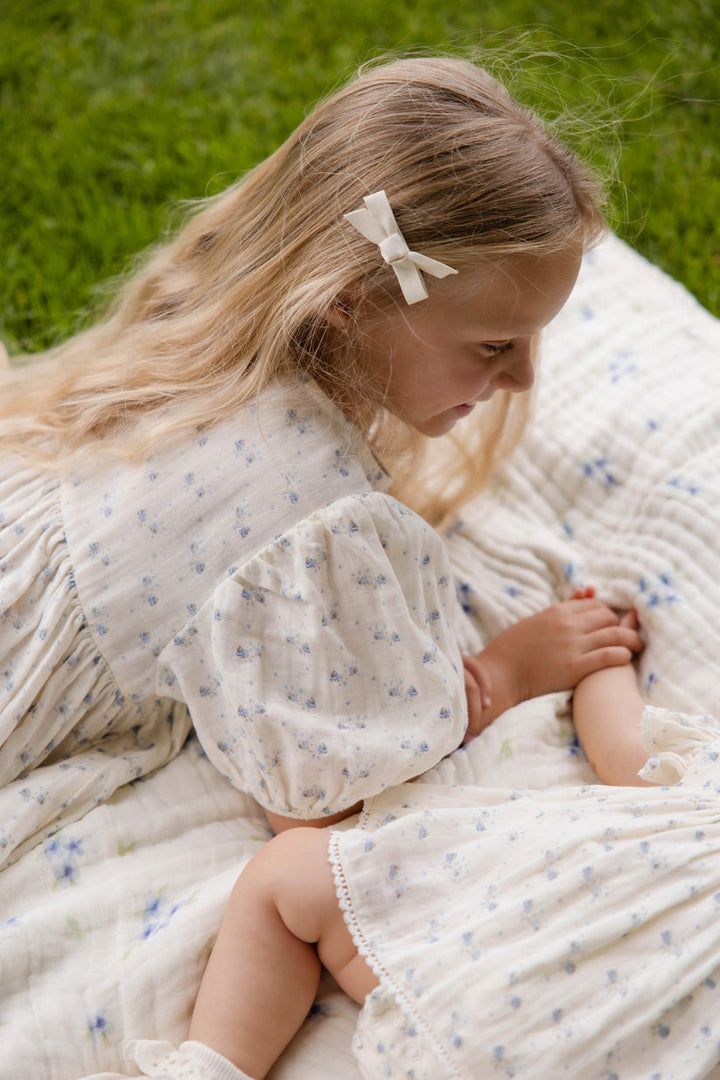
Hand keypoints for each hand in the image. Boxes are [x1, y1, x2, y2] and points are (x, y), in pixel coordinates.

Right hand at [461, 587, 642, 740]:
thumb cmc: (514, 648)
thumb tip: (588, 590)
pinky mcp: (575, 668)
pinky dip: (622, 655)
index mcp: (557, 611)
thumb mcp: (536, 620)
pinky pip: (608, 656)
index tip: (610, 623)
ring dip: (631, 640)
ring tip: (637, 647)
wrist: (501, 674)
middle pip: (608, 617)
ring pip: (614, 635)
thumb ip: (563, 607)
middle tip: (626, 635)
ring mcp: (572, 646)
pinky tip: (626, 658)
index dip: (607, 613)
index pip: (595, 604)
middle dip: (620, 625)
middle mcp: (567, 625)